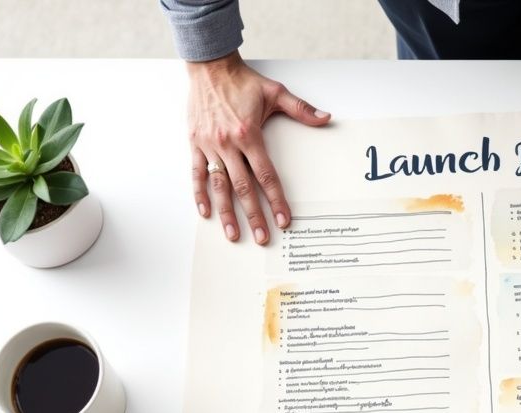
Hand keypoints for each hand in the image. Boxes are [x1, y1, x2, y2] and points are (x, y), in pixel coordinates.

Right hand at [188, 51, 330, 243]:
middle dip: (254, 215)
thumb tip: (326, 118)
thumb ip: (301, 109)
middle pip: (243, 187)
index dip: (276, 199)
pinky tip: (206, 212)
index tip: (284, 219)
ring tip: (233, 234)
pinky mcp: (194, 143)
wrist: (209, 67)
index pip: (266, 175)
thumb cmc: (243, 81)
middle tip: (263, 237)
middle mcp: (228, 144)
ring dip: (226, 212)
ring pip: (218, 185)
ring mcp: (209, 145)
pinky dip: (199, 194)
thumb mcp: (275, 92)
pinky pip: (196, 173)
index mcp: (249, 135)